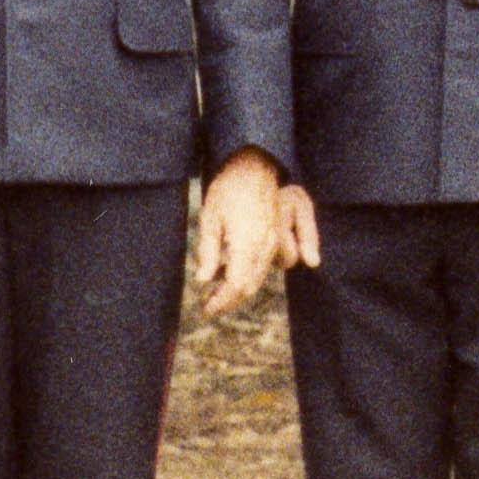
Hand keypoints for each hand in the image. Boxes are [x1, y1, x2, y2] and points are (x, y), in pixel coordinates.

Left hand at [189, 151, 298, 318]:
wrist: (255, 168)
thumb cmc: (228, 190)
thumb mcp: (210, 218)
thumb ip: (207, 251)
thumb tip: (202, 281)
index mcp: (247, 243)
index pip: (235, 284)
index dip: (221, 302)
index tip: (206, 310)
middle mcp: (265, 247)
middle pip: (249, 287)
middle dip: (229, 301)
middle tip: (209, 306)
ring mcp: (273, 243)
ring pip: (258, 279)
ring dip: (239, 290)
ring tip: (217, 292)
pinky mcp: (276, 239)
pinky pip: (266, 267)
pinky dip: (249, 277)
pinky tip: (231, 271)